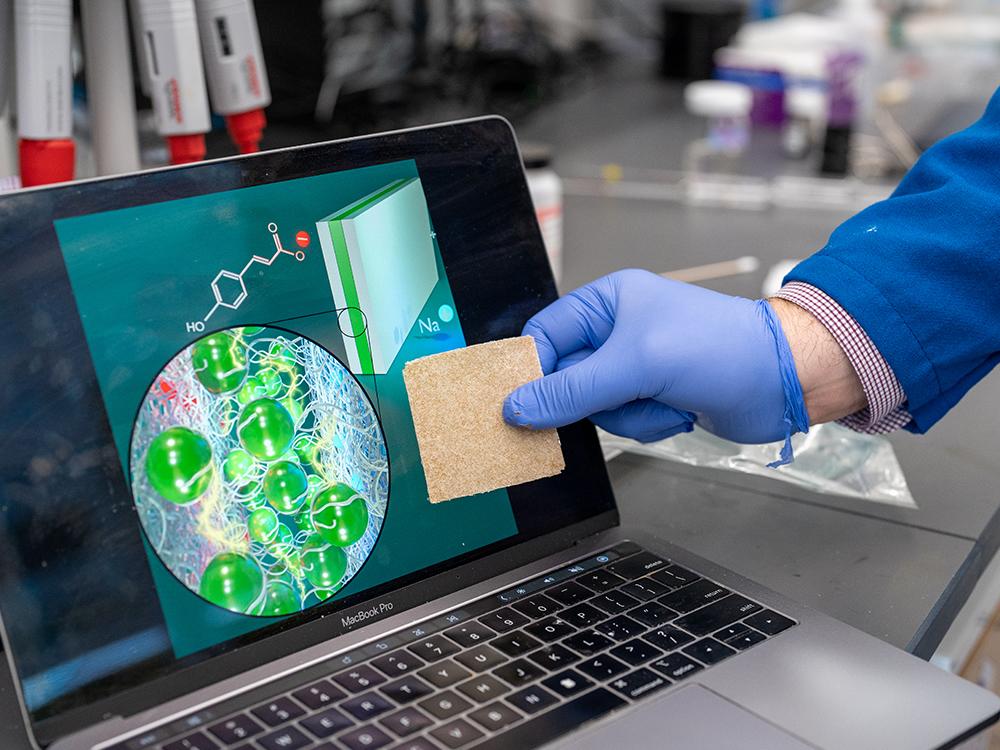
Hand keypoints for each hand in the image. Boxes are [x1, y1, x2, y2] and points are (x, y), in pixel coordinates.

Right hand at [502, 269, 808, 448]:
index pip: (545, 335)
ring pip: (594, 407)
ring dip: (628, 416)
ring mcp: (636, 366)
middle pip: (566, 377)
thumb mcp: (635, 365)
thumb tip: (518, 407)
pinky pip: (624, 421)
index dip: (533, 369)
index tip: (522, 403)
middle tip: (618, 399)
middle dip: (593, 399)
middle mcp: (618, 331)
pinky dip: (648, 424)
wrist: (783, 381)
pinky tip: (678, 411)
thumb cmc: (719, 349)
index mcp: (608, 302)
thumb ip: (571, 389)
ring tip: (664, 402)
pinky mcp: (654, 396)